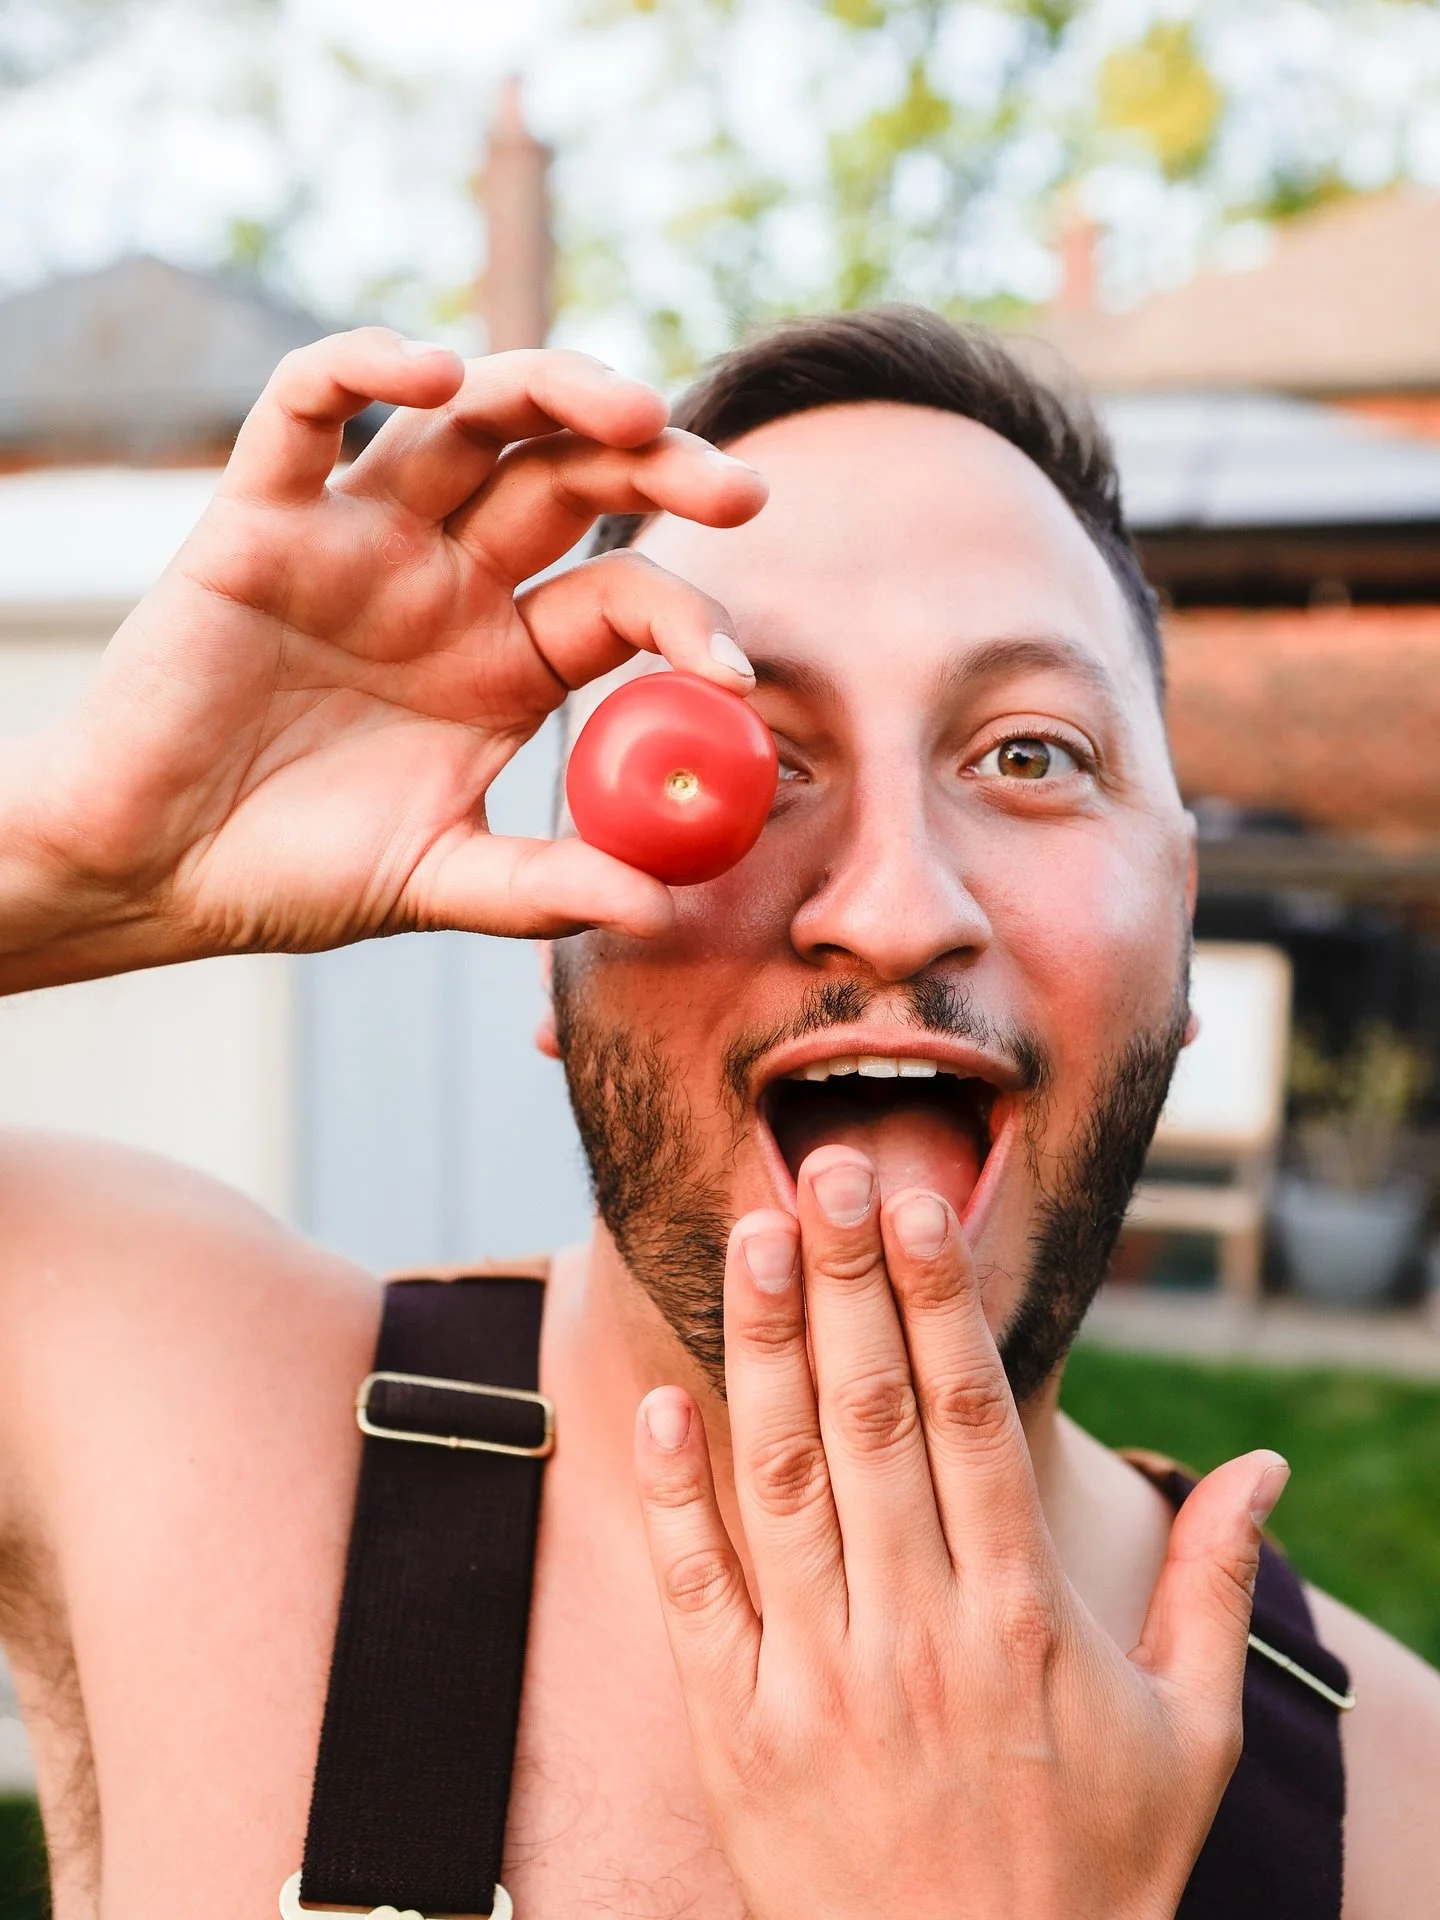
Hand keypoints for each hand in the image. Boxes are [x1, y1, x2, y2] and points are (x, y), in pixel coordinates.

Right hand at [0, 330, 765, 990]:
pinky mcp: (260, 516)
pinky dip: (360, 367)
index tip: (739, 678)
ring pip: (467, 419)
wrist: (155, 875)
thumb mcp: (439, 881)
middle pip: (571, 481)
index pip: (621, 600)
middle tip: (738, 491)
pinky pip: (304, 408)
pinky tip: (430, 371)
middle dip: (660, 468)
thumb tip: (661, 907)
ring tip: (632, 413)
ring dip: (554, 393)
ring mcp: (361, 538)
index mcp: (508, 659)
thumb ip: (544, 888)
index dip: (688, 619)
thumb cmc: (295, 875)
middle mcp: (449, 580)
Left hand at [635, 1145, 1288, 1919]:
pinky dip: (676, 1500)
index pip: (975, 1425)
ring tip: (758, 1242)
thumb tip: (1264, 1462)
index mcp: (1025, 1623)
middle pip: (876, 1425)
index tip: (920, 1206)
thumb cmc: (1096, 1878)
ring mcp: (822, 1685)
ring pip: (785, 1484)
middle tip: (826, 1172)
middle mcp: (920, 1636)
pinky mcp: (740, 1737)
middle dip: (850, 1287)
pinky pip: (702, 1599)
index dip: (942, 1307)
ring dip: (766, 1354)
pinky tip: (662, 1405)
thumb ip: (1215, 1588)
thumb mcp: (1190, 1738)